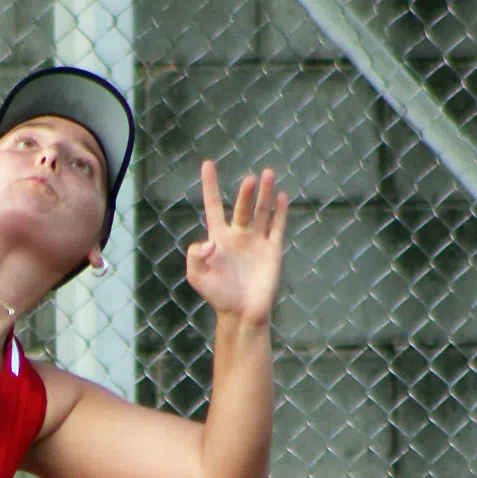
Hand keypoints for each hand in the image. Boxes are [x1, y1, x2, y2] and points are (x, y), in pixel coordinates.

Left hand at [185, 160, 286, 325]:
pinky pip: (277, 227)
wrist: (242, 313)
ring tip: (269, 174)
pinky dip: (280, 211)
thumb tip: (210, 241)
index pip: (214, 205)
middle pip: (242, 206)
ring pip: (261, 211)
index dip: (210, 185)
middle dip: (246, 192)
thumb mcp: (196, 276)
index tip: (208, 164)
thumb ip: (195, 255)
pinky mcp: (272, 250)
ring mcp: (256, 241)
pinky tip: (282, 196)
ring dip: (265, 194)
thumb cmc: (218, 296)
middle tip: (251, 179)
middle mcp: (238, 235)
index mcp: (218, 238)